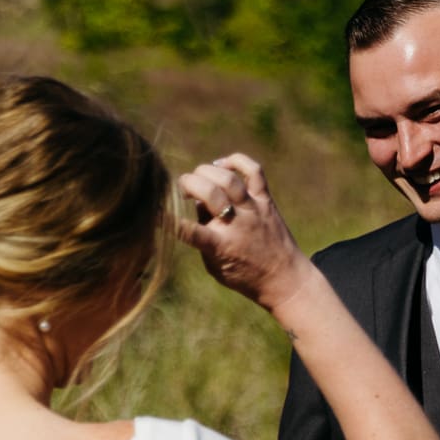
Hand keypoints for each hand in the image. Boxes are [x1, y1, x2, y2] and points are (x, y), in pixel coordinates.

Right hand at [175, 153, 313, 311]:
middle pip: (210, 193)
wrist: (284, 279)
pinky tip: (223, 165)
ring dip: (207, 171)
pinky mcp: (266, 201)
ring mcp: (253, 210)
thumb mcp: (214, 267)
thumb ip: (201, 239)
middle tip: (182, 187)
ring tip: (200, 177)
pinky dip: (236, 161)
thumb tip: (195, 204)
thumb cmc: (244, 276)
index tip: (155, 211)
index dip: (168, 220)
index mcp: (220, 246)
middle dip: (188, 183)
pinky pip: (254, 171)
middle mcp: (237, 225)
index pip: (190, 231)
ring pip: (229, 178)